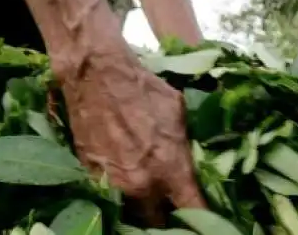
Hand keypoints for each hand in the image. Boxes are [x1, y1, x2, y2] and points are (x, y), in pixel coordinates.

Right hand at [57, 52, 206, 225]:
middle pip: (159, 223)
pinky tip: (127, 182)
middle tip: (173, 205)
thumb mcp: (178, 112)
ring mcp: (114, 186)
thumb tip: (193, 158)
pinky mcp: (91, 179)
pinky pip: (110, 198)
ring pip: (133, 214)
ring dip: (143, 209)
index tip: (206, 218)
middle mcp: (143, 186)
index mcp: (171, 169)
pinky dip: (120, 195)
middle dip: (169, 218)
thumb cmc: (144, 89)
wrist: (96, 77)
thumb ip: (185, 145)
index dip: (203, 218)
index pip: (194, 211)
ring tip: (151, 197)